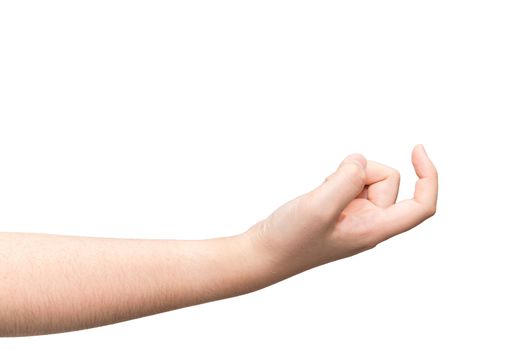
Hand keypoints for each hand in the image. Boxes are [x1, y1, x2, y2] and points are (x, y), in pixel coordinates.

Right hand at [247, 144, 437, 275]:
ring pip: (366, 179)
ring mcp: (353, 218)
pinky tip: (318, 194)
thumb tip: (360, 162)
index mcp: (374, 230)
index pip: (421, 206)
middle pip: (387, 181)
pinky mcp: (338, 212)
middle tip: (332, 184)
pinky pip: (348, 183)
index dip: (428, 176)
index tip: (417, 149)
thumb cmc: (290, 240)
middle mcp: (369, 224)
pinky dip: (335, 179)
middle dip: (362, 171)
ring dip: (345, 175)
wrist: (262, 254)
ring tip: (322, 193)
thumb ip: (347, 180)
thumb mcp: (319, 207)